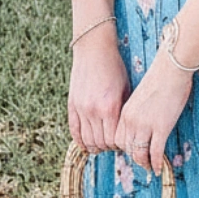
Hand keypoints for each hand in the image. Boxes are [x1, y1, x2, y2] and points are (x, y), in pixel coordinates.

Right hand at [68, 34, 130, 152]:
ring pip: (87, 140)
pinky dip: (80, 141)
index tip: (123, 142)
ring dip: (95, 146)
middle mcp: (94, 111)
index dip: (120, 145)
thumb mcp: (126, 89)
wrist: (94, 50)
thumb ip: (124, 111)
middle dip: (108, 147)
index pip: (114, 139)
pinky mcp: (72, 105)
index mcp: (111, 108)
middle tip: (113, 144)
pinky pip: (74, 131)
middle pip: (100, 143)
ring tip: (101, 144)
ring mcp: (81, 109)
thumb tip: (126, 132)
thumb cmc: (115, 68)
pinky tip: (86, 143)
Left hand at [114, 50, 193, 175]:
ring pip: (139, 153)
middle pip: (126, 148)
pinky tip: (160, 169)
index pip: (118, 137)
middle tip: (143, 161)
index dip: (125, 147)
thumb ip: (138, 110)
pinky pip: (156, 152)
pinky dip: (157, 163)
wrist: (171, 69)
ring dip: (145, 163)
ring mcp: (145, 125)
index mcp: (125, 111)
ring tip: (150, 168)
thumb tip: (144, 121)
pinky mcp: (161, 127)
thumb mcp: (141, 96)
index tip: (134, 151)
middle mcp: (131, 121)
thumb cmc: (160, 78)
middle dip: (134, 156)